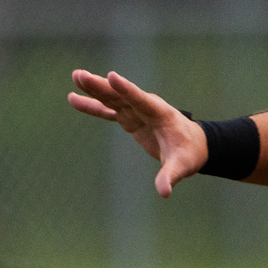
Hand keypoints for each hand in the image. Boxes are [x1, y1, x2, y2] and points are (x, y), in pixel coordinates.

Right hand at [67, 69, 206, 196]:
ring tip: (76, 76)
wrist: (193, 146)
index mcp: (160, 114)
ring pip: (112, 98)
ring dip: (94, 88)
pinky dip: (92, 105)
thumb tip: (164, 193)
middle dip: (101, 86)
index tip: (111, 76)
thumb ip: (170, 176)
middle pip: (120, 95)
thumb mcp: (182, 166)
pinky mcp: (130, 118)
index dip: (126, 89)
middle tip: (80, 75)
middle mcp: (146, 107)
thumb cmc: (189, 153)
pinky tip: (74, 98)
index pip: (140, 100)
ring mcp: (136, 111)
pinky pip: (107, 110)